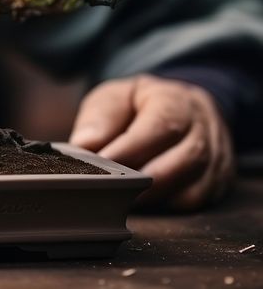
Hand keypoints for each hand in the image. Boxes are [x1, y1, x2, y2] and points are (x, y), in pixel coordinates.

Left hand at [69, 74, 234, 210]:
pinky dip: (167, 206)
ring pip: (192, 188)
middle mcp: (204, 130)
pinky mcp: (217, 182)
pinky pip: (196, 202)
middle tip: (108, 187)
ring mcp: (216, 158)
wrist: (181, 107)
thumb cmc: (141, 105)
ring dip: (154, 197)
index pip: (161, 126)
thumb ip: (101, 117)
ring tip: (120, 198)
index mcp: (176, 101)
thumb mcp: (116, 97)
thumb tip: (85, 144)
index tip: (102, 163)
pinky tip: (142, 202)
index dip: (130, 148)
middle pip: (182, 160)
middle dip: (142, 179)